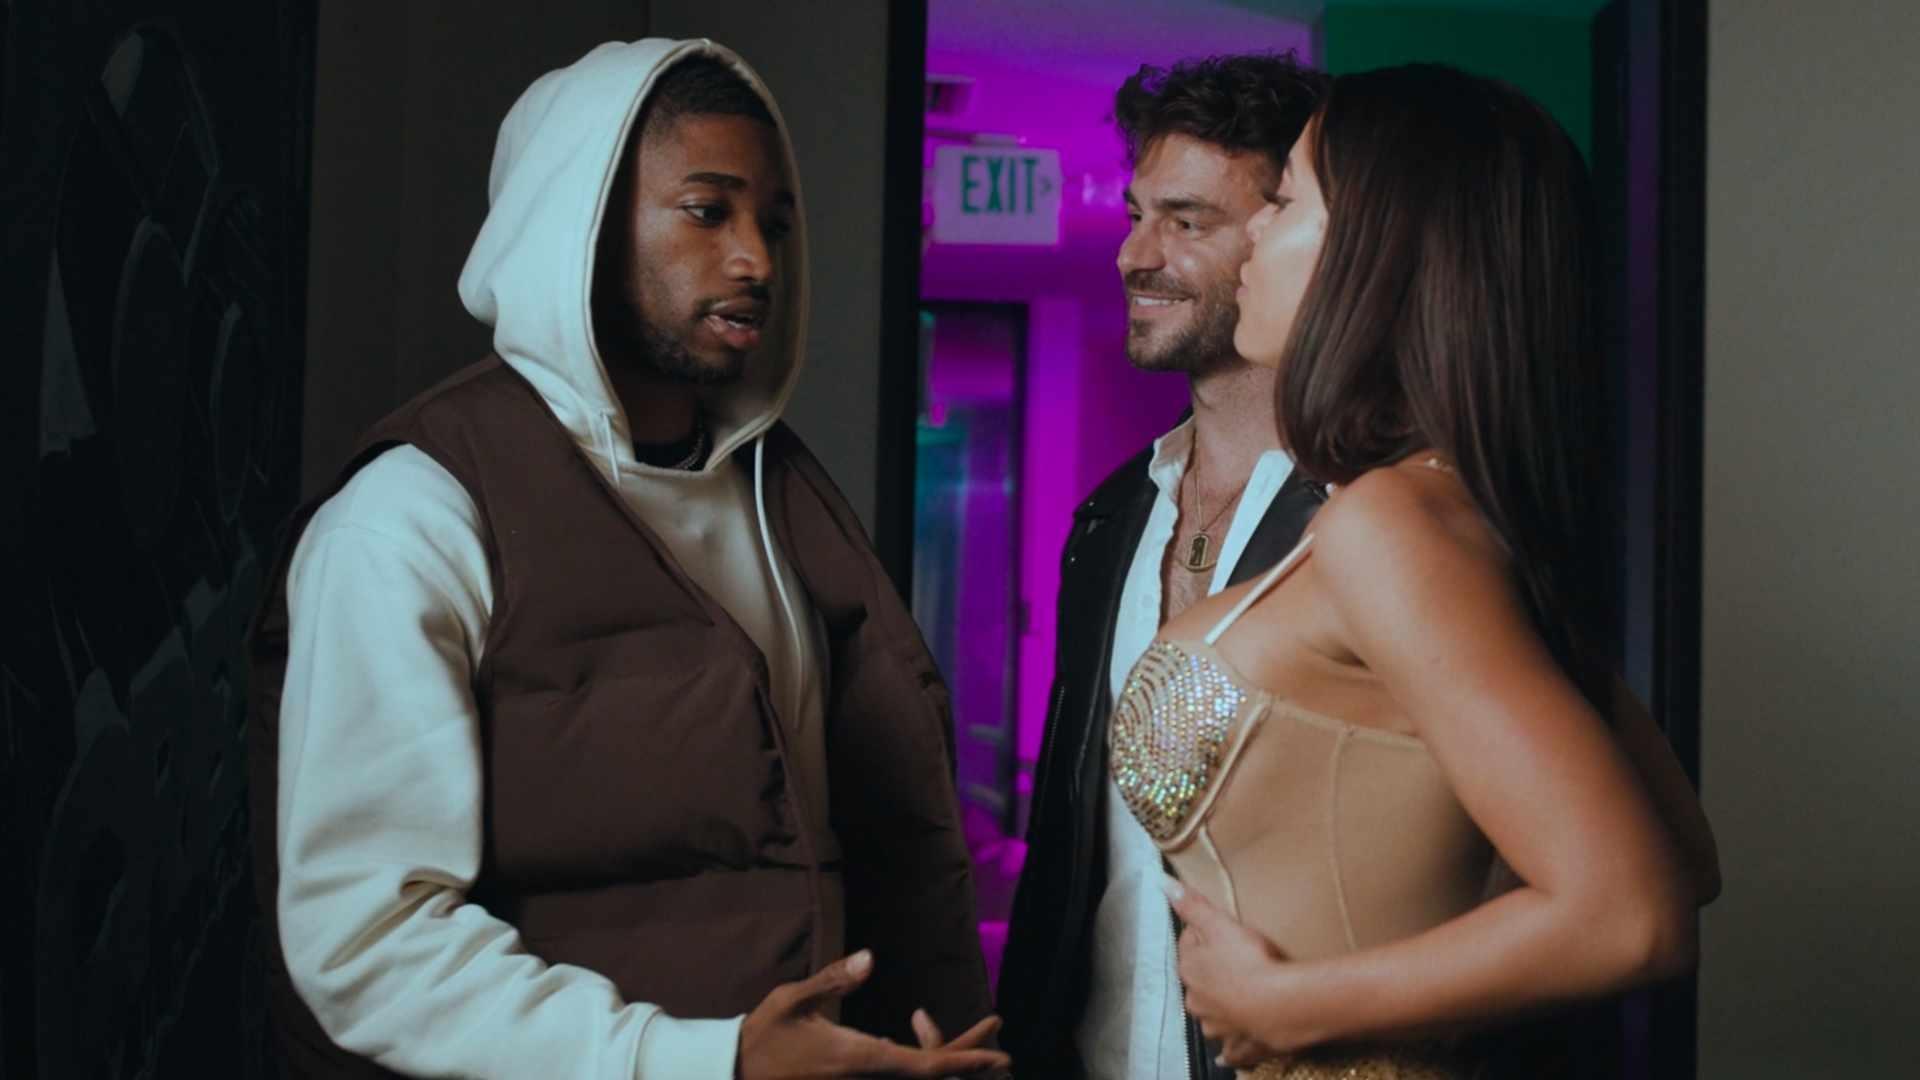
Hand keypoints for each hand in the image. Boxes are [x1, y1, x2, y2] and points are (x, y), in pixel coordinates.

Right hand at [737, 950, 1012, 1078]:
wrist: (737, 1074)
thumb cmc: (765, 1035)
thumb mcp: (793, 1000)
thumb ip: (833, 979)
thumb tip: (868, 957)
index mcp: (859, 1059)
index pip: (925, 1065)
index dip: (966, 1060)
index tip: (1000, 1054)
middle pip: (930, 1075)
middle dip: (968, 1054)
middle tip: (996, 1024)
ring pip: (917, 1077)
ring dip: (946, 1056)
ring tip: (976, 1029)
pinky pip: (899, 1076)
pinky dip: (920, 1058)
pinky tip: (920, 1030)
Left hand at [1164, 876, 1302, 1068]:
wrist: (1277, 1005)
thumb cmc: (1248, 961)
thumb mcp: (1219, 924)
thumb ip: (1192, 905)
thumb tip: (1162, 883)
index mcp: (1190, 971)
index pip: (1189, 946)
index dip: (1203, 936)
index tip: (1219, 932)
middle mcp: (1197, 1001)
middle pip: (1200, 982)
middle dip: (1211, 974)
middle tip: (1234, 963)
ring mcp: (1218, 1025)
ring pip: (1212, 1015)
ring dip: (1219, 1010)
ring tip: (1236, 1001)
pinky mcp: (1240, 1044)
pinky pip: (1232, 1050)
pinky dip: (1231, 1051)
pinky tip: (1230, 1057)